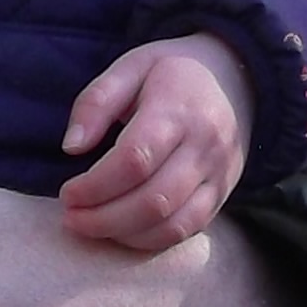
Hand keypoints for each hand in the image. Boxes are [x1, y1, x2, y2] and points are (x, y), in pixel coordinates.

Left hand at [57, 34, 254, 252]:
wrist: (239, 80)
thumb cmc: (172, 73)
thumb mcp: (131, 67)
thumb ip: (96, 102)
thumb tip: (71, 147)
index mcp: (179, 109)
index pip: (135, 160)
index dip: (95, 185)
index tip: (67, 193)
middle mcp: (205, 146)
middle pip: (152, 200)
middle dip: (102, 218)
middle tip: (70, 217)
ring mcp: (218, 174)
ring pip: (170, 223)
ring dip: (122, 234)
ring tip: (89, 226)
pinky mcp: (222, 195)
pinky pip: (186, 230)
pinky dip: (148, 239)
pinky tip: (120, 231)